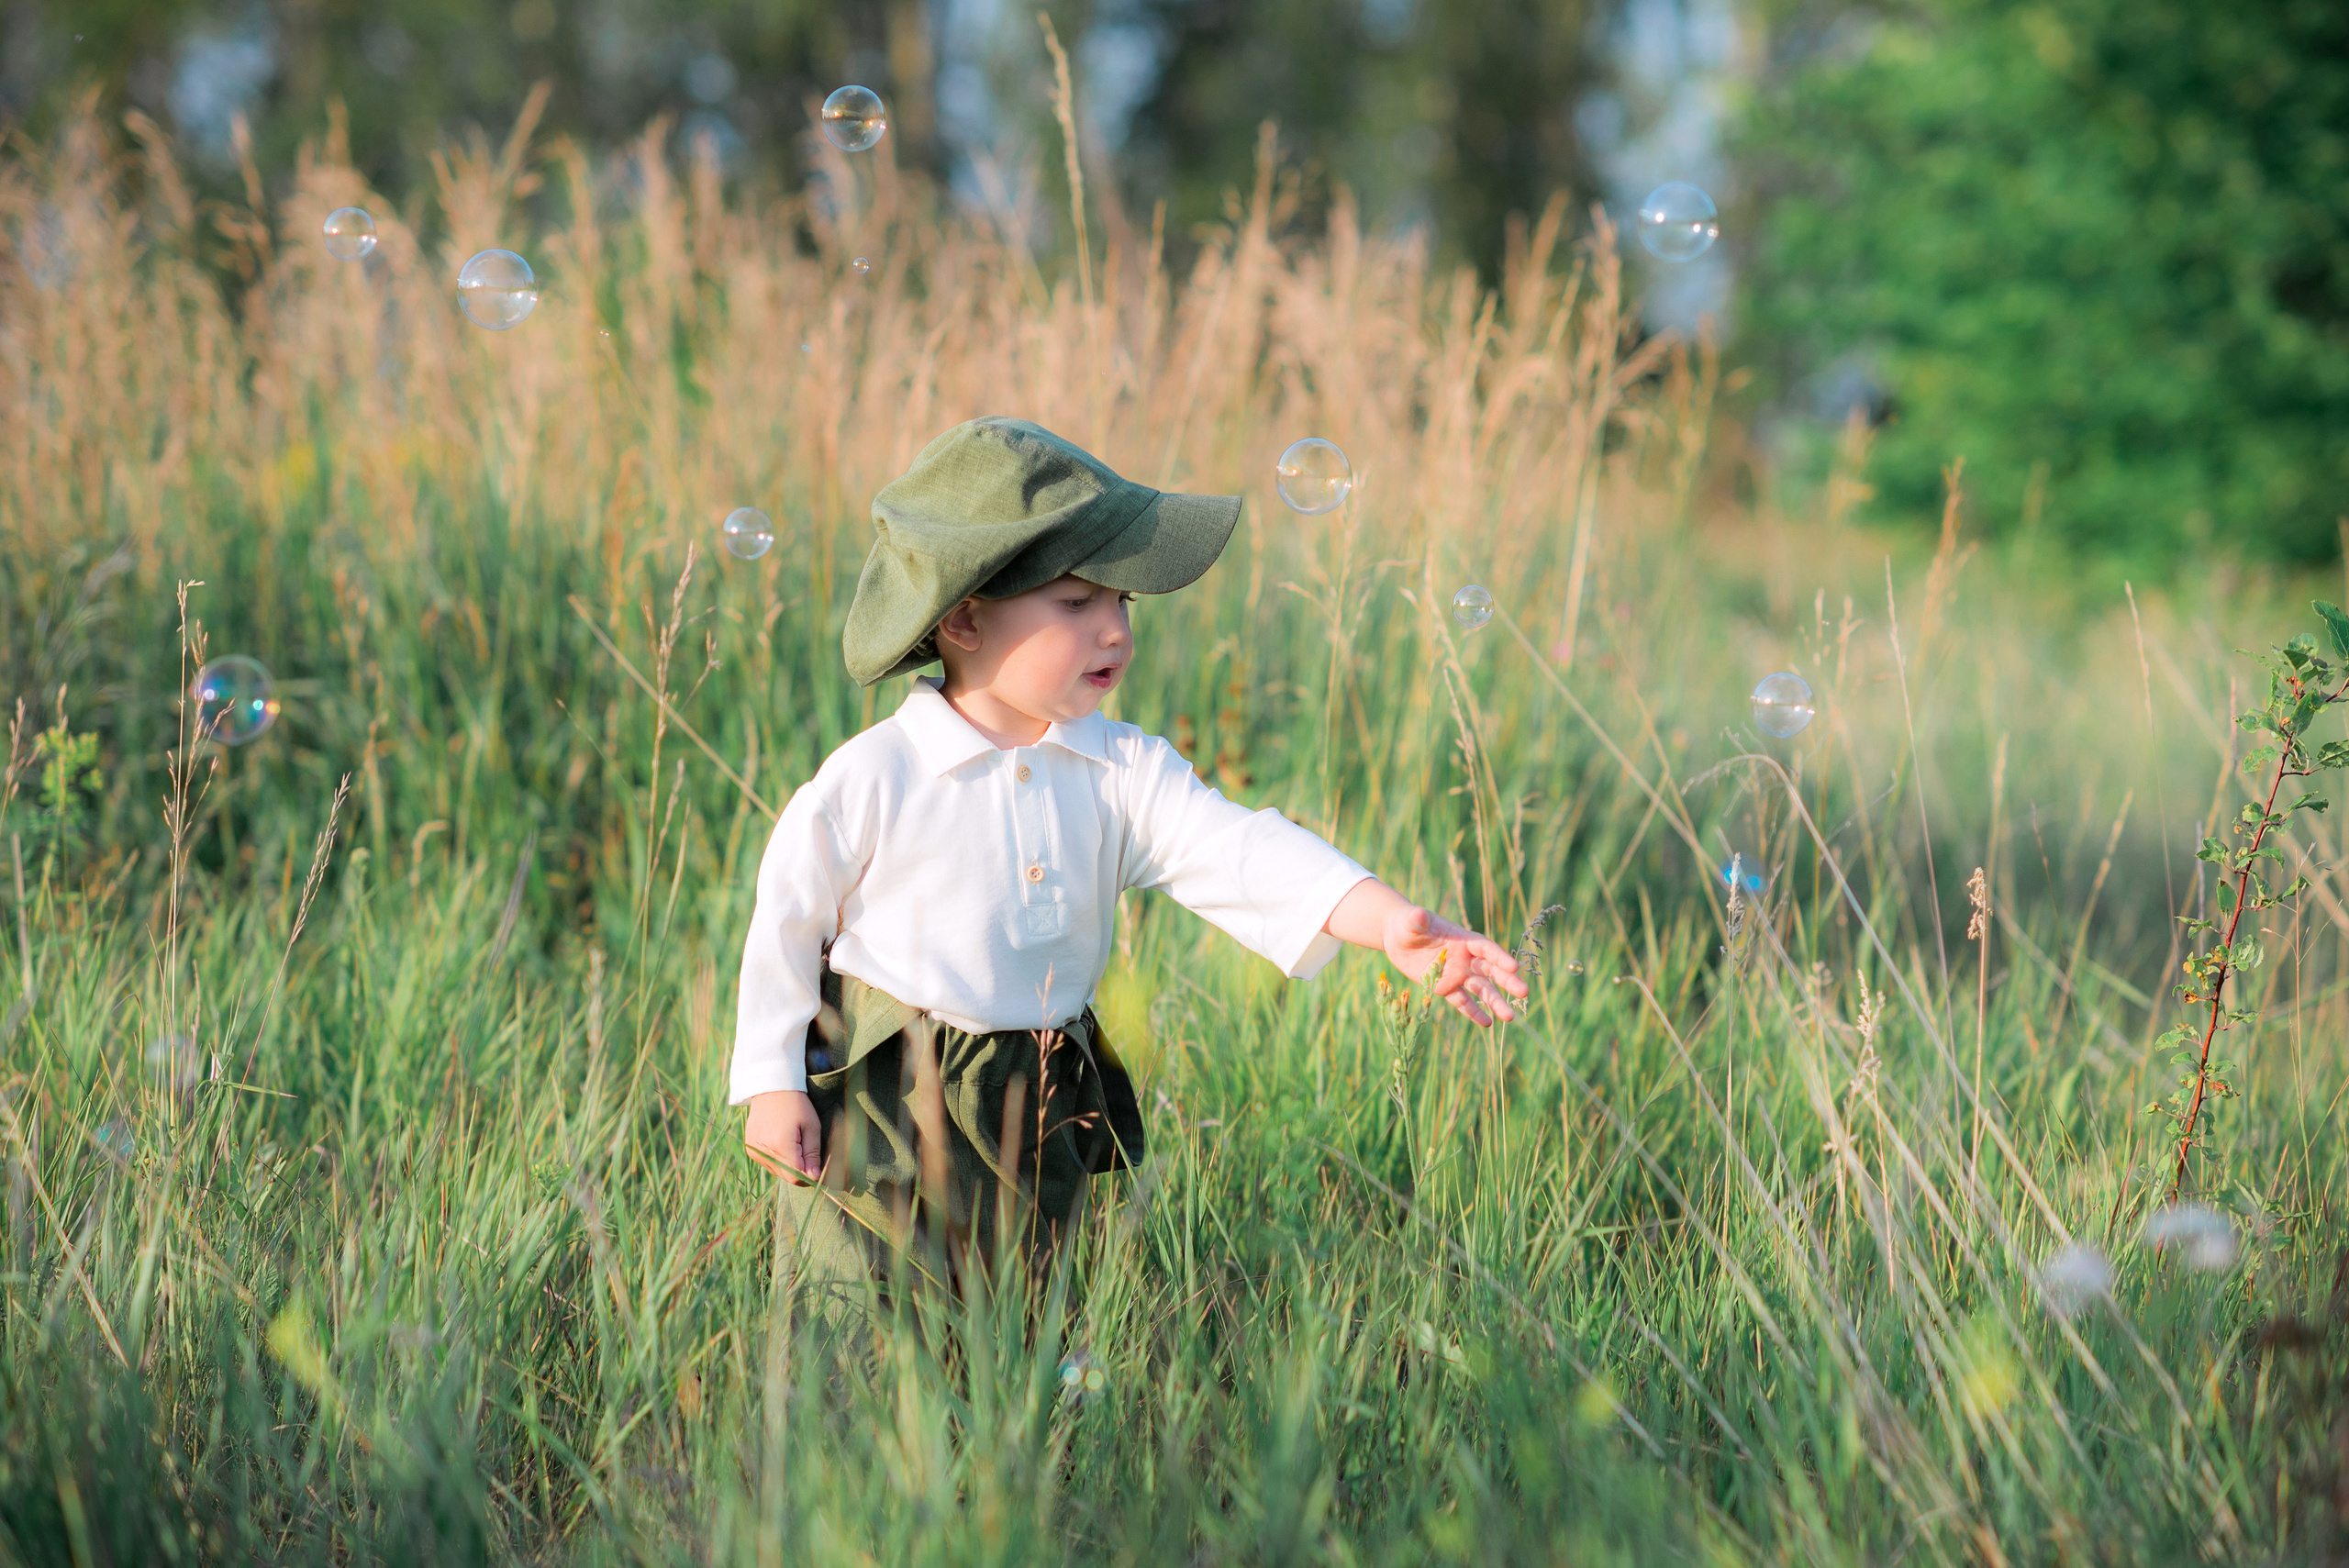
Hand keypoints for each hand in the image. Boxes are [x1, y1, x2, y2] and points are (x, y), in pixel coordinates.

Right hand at [745, 1090, 823, 1179]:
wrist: (771, 1088)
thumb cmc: (796, 1105)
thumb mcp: (811, 1126)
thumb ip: (813, 1154)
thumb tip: (815, 1177)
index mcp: (780, 1145)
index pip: (796, 1177)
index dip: (810, 1177)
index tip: (819, 1168)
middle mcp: (764, 1151)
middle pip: (786, 1177)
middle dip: (800, 1170)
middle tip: (808, 1151)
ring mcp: (754, 1151)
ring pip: (777, 1171)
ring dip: (789, 1165)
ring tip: (794, 1142)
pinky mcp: (750, 1149)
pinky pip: (768, 1163)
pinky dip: (778, 1159)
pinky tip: (781, 1141)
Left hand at [1380, 904, 1528, 1025]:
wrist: (1398, 937)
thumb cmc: (1407, 923)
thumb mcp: (1410, 921)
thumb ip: (1417, 920)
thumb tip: (1418, 916)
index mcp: (1462, 939)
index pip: (1484, 948)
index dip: (1498, 956)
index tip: (1514, 967)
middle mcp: (1464, 958)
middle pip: (1490, 970)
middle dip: (1507, 981)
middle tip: (1524, 993)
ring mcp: (1457, 973)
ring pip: (1480, 989)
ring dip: (1495, 1002)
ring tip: (1509, 1018)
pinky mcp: (1445, 987)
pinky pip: (1461, 1002)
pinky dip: (1473, 1012)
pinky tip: (1488, 1024)